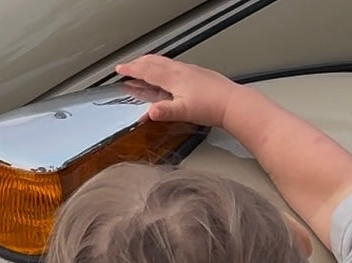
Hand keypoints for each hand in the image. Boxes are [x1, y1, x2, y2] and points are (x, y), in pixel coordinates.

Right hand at [115, 55, 237, 128]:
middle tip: (127, 66)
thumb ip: (165, 111)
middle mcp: (180, 70)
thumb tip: (148, 113)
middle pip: (153, 62)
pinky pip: (173, 66)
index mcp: (173, 78)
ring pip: (164, 62)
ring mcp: (189, 70)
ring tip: (143, 66)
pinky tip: (167, 74)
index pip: (147, 70)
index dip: (131, 69)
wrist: (232, 103)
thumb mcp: (184, 112)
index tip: (120, 69)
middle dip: (137, 63)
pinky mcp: (196, 74)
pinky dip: (162, 67)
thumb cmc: (211, 107)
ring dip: (149, 63)